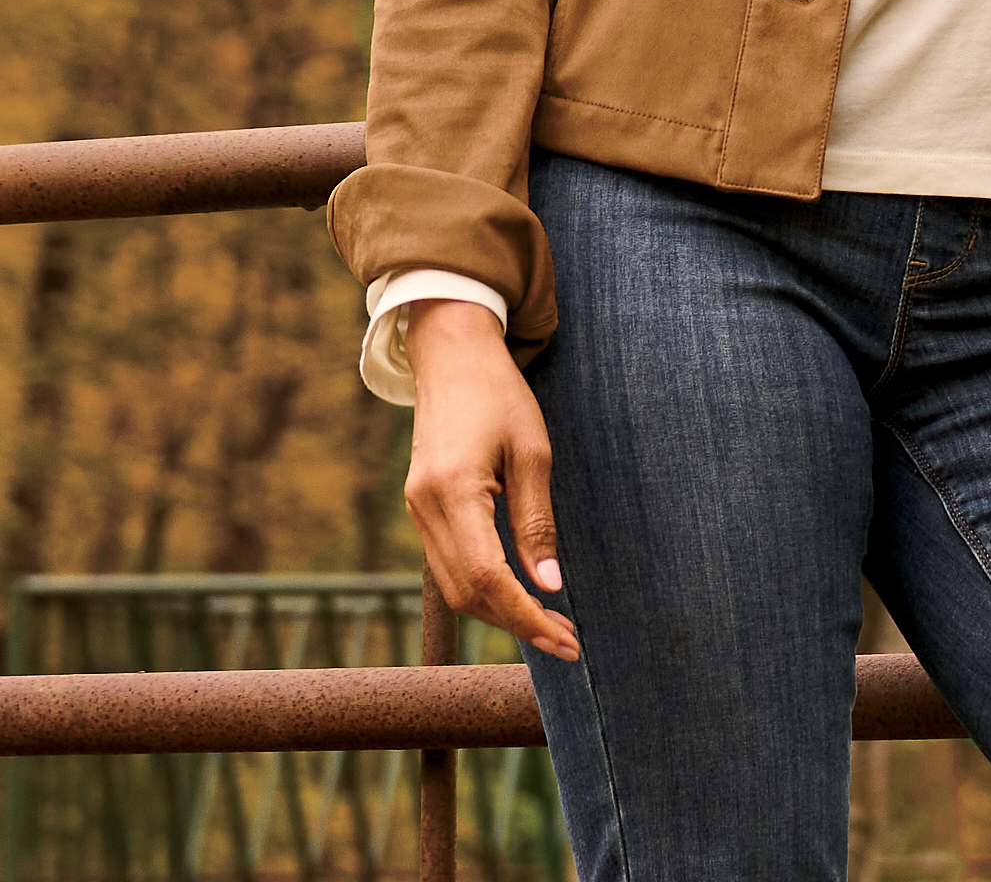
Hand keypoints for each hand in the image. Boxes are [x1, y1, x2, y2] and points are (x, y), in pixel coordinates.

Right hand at [404, 299, 579, 662]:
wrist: (453, 356)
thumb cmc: (500, 394)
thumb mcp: (532, 451)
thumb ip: (536, 521)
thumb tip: (550, 585)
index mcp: (452, 492)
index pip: (488, 578)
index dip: (527, 616)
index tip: (565, 640)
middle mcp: (425, 509)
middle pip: (468, 593)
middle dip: (517, 624)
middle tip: (567, 641)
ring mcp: (417, 510)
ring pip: (455, 586)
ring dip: (500, 611)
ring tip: (549, 623)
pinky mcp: (421, 508)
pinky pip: (449, 564)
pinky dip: (483, 587)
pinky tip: (518, 590)